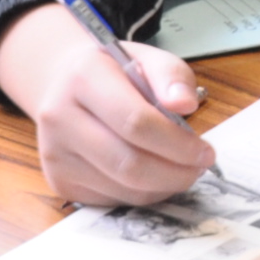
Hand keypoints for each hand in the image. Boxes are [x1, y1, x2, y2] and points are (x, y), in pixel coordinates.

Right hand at [0, 2, 211, 205]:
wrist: (62, 84)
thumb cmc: (112, 72)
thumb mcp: (145, 59)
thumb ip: (171, 76)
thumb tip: (186, 104)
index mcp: (83, 78)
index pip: (135, 122)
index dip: (177, 144)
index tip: (205, 151)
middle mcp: (60, 117)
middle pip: (128, 164)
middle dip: (175, 173)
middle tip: (199, 168)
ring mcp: (54, 154)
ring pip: (122, 189)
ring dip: (162, 187)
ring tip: (181, 171)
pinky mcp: (59, 181)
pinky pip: (111, 200)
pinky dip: (141, 194)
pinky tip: (153, 176)